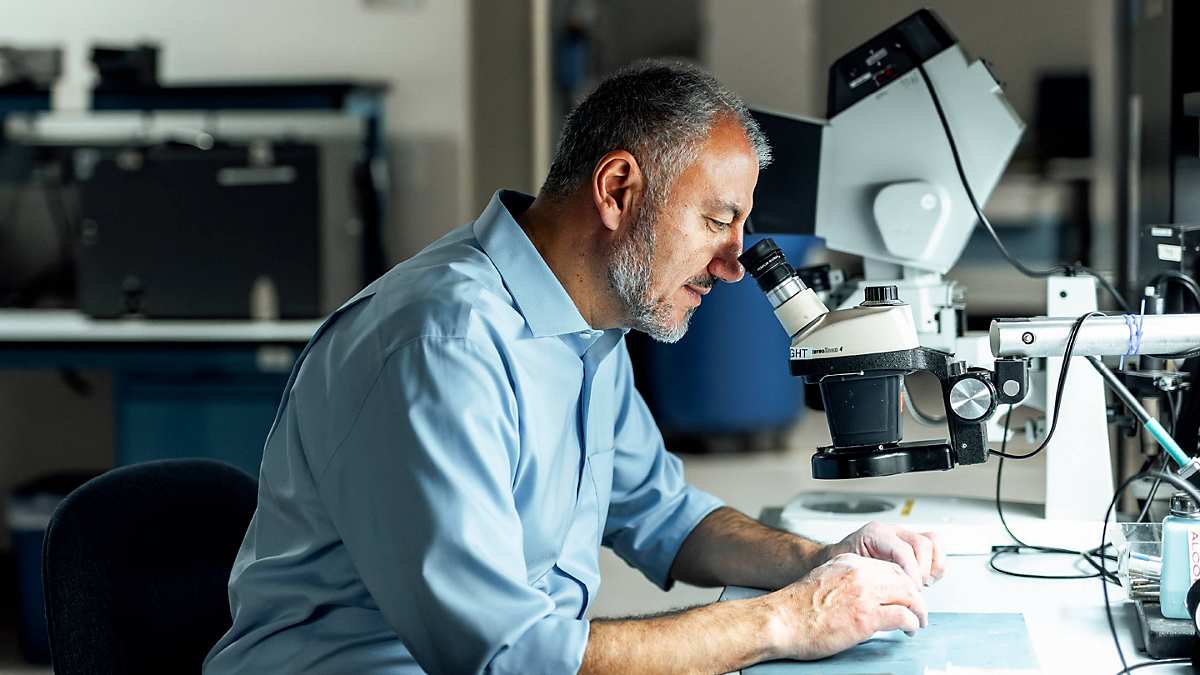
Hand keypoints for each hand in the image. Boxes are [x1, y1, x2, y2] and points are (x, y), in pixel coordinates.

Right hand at [764, 552, 927, 660]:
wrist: (780, 621)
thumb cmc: (795, 609)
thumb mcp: (825, 582)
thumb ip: (846, 582)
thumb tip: (862, 596)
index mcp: (848, 563)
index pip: (888, 566)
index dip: (903, 581)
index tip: (906, 593)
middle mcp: (859, 574)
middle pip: (902, 578)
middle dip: (915, 595)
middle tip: (918, 609)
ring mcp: (864, 594)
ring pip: (909, 595)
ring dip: (919, 610)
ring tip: (918, 620)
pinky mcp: (866, 617)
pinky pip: (903, 616)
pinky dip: (912, 623)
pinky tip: (910, 629)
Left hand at [823, 521, 944, 585]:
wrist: (837, 559)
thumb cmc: (844, 567)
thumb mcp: (853, 572)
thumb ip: (872, 580)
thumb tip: (890, 595)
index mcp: (875, 534)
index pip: (903, 551)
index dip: (911, 574)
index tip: (911, 592)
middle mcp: (891, 531)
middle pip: (921, 544)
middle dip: (922, 571)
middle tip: (914, 590)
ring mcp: (903, 535)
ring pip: (931, 542)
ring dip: (931, 567)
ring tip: (921, 583)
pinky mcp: (912, 544)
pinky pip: (934, 547)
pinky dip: (935, 564)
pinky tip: (926, 579)